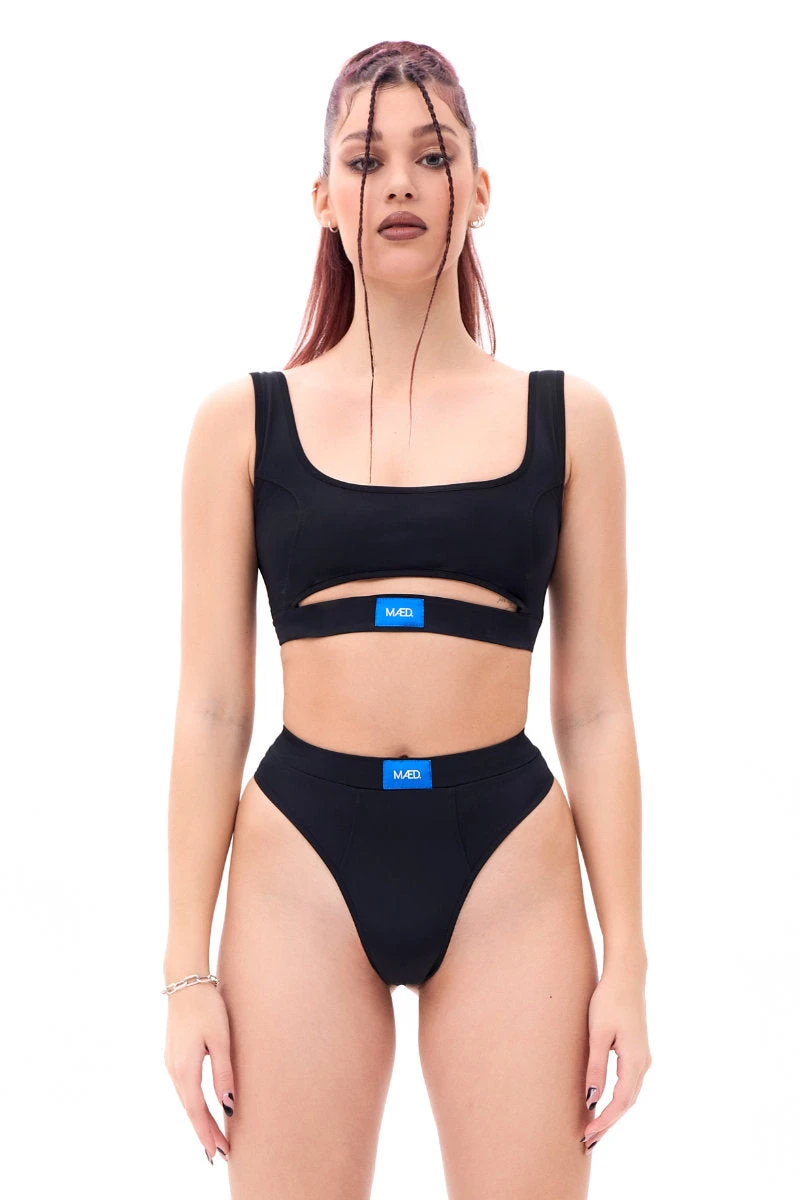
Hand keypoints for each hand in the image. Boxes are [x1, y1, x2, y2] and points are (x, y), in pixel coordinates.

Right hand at [163, 982, 234, 1164]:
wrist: (185, 981)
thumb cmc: (207, 1007)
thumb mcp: (221, 1039)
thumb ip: (224, 1073)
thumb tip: (227, 1104)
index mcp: (185, 1068)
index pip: (197, 1111)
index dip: (208, 1133)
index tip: (218, 1153)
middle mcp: (174, 1070)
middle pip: (190, 1110)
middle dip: (205, 1132)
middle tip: (220, 1154)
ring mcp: (171, 1062)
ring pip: (186, 1100)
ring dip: (199, 1119)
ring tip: (214, 1137)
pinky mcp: (173, 1055)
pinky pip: (184, 1088)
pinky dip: (193, 1104)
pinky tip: (201, 1109)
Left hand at [581, 967, 650, 1153]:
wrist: (626, 976)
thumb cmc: (608, 1000)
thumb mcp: (598, 1034)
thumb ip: (596, 1067)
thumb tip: (592, 1099)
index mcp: (635, 1061)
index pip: (621, 1102)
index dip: (605, 1121)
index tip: (588, 1135)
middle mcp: (643, 1063)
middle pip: (627, 1103)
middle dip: (608, 1123)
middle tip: (588, 1141)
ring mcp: (643, 1057)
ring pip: (629, 1094)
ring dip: (613, 1112)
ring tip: (594, 1127)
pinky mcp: (637, 1050)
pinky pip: (629, 1083)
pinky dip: (617, 1098)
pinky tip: (604, 1102)